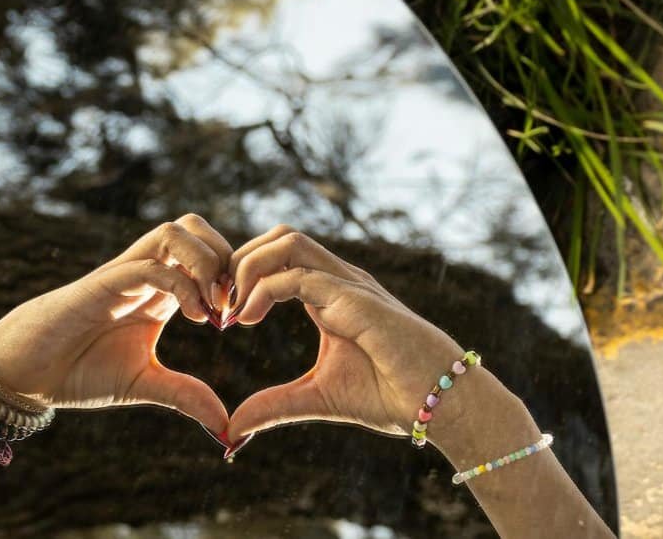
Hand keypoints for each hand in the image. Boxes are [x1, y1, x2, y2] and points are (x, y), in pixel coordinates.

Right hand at [0, 214, 232, 434]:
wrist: (26, 373)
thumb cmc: (78, 371)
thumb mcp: (144, 384)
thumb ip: (185, 396)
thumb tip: (226, 426)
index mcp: (160, 290)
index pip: (206, 253)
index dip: (232, 275)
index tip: (240, 319)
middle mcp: (145, 273)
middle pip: (195, 227)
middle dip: (225, 257)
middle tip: (231, 304)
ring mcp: (124, 274)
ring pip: (174, 232)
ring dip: (206, 263)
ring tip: (213, 307)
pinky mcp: (103, 284)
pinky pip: (149, 265)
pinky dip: (182, 285)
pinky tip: (194, 318)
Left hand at [224, 225, 463, 444]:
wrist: (442, 405)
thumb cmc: (391, 396)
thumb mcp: (317, 398)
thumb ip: (275, 405)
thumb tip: (233, 426)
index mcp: (330, 294)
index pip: (278, 257)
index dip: (242, 274)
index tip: (220, 313)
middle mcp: (339, 279)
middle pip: (280, 236)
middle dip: (239, 260)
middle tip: (219, 304)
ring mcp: (349, 284)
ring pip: (288, 241)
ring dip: (248, 266)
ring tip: (232, 309)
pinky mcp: (356, 300)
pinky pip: (300, 277)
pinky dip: (263, 290)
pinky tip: (247, 319)